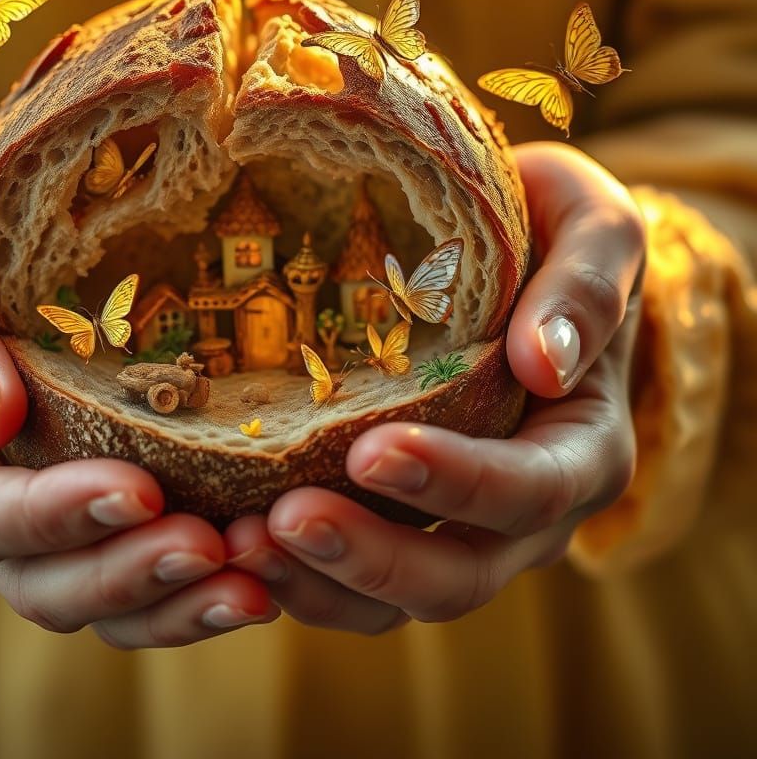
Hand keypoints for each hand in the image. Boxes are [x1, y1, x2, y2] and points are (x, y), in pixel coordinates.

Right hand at [0, 160, 277, 646]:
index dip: (53, 515)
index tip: (140, 489)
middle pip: (39, 580)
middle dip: (128, 572)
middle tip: (215, 547)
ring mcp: (31, 521)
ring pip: (93, 600)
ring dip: (172, 602)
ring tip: (255, 584)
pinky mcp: (88, 513)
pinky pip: (132, 579)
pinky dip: (187, 592)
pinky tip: (254, 574)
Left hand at [225, 143, 644, 632]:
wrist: (523, 250)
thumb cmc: (557, 229)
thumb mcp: (595, 227)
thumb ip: (587, 286)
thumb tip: (545, 363)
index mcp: (584, 446)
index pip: (532, 488)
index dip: (456, 483)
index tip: (371, 450)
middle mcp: (528, 511)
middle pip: (460, 575)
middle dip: (372, 556)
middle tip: (284, 518)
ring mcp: (462, 527)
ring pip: (398, 599)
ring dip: (319, 584)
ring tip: (240, 544)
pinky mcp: (402, 524)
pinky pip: (354, 580)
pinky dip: (298, 575)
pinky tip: (233, 541)